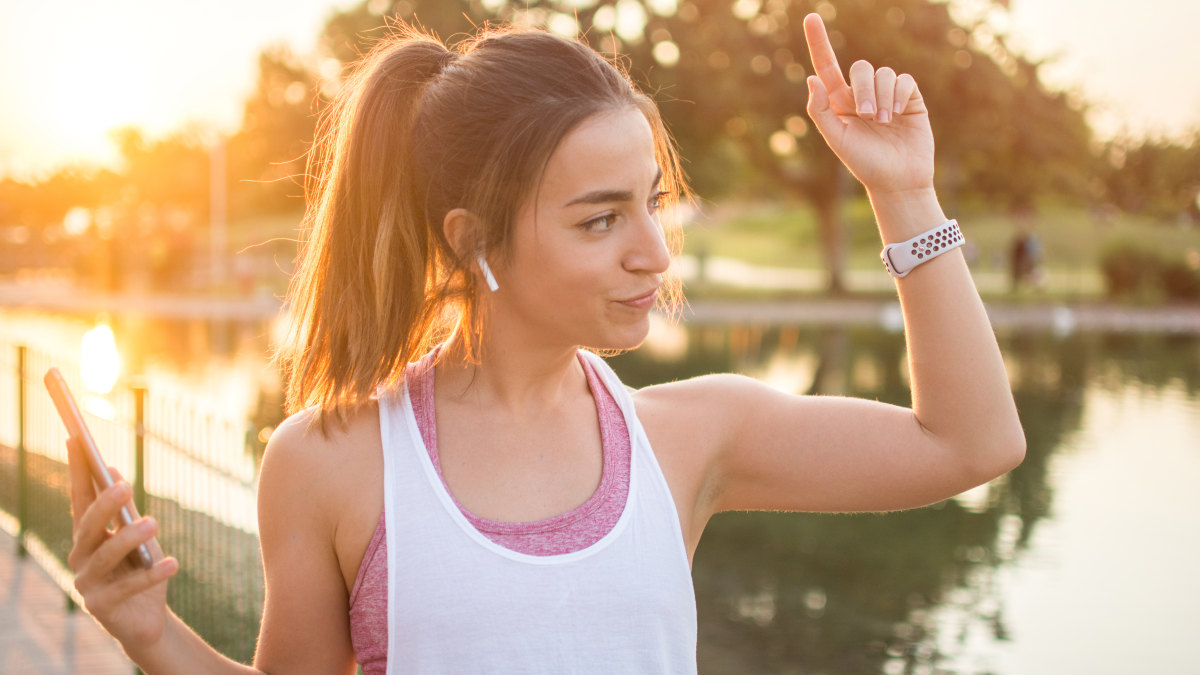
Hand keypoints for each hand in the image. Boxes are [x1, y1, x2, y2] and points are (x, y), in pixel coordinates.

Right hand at [66, 438, 177, 648]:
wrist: (146, 620)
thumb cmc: (140, 570)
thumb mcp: (137, 536)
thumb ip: (124, 509)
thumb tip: (111, 470)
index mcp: (87, 537)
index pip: (79, 499)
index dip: (77, 471)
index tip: (76, 440)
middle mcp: (80, 558)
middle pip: (89, 526)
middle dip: (104, 505)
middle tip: (124, 485)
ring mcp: (87, 584)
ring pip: (105, 556)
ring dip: (129, 538)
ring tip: (152, 524)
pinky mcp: (101, 608)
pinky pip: (129, 587)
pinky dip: (152, 575)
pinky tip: (172, 563)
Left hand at [803, 13, 934, 195]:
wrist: (898, 181)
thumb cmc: (864, 163)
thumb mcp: (836, 139)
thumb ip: (820, 110)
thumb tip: (811, 78)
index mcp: (839, 103)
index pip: (827, 66)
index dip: (819, 42)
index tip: (810, 17)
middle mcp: (862, 95)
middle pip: (860, 69)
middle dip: (863, 89)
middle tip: (867, 116)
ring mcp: (886, 95)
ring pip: (883, 73)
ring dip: (882, 96)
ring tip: (883, 121)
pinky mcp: (909, 98)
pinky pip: (903, 79)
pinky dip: (899, 94)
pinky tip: (898, 114)